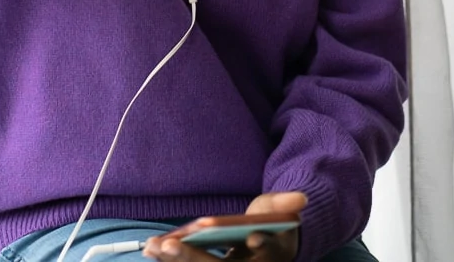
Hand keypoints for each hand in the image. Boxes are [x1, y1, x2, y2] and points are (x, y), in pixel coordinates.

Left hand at [143, 192, 307, 261]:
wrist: (266, 242)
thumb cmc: (270, 223)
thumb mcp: (277, 210)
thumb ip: (284, 204)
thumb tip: (300, 199)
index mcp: (267, 260)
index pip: (257, 259)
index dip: (251, 248)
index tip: (250, 238)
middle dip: (193, 260)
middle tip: (168, 245)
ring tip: (153, 246)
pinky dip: (172, 261)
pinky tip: (153, 247)